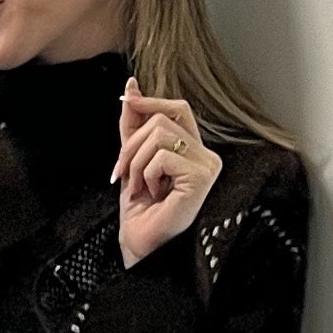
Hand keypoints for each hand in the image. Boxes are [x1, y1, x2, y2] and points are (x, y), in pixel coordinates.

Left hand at [114, 82, 219, 264]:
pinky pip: (161, 156)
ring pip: (158, 134)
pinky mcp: (201, 177)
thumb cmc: (141, 210)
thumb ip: (134, 125)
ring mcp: (207, 166)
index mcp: (194, 150)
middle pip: (162, 119)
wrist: (142, 244)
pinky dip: (147, 174)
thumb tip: (131, 88)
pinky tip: (154, 194)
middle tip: (125, 172)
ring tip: (141, 187)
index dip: (151, 101)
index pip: (176, 109)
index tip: (127, 97)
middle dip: (132, 143)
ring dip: (136, 162)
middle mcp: (206, 155)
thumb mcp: (132, 158)